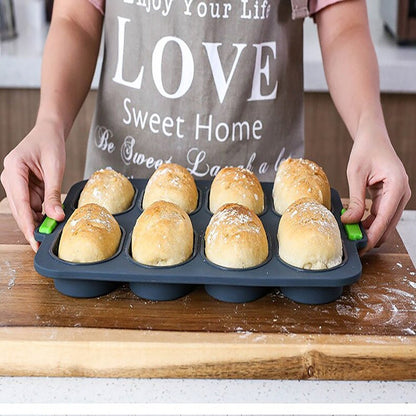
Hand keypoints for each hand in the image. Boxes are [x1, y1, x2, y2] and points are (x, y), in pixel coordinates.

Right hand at [1, 121, 65, 251]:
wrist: (49, 132)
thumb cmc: (50, 144)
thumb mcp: (55, 168)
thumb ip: (53, 193)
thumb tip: (56, 216)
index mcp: (14, 168)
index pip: (20, 201)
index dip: (27, 222)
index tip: (33, 238)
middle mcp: (10, 177)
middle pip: (20, 208)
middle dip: (31, 226)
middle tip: (41, 244)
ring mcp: (15, 183)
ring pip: (26, 209)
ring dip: (38, 219)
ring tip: (50, 231)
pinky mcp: (23, 187)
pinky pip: (32, 204)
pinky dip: (41, 212)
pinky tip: (50, 219)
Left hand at [341, 123, 410, 253]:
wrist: (372, 138)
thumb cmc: (365, 150)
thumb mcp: (356, 174)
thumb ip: (356, 199)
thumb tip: (350, 221)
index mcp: (396, 185)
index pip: (385, 217)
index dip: (373, 234)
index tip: (362, 246)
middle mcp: (401, 192)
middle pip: (389, 223)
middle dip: (373, 236)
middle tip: (355, 246)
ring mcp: (398, 195)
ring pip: (386, 221)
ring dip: (371, 230)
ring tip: (353, 237)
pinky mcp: (391, 196)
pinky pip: (382, 214)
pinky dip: (371, 222)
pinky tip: (357, 226)